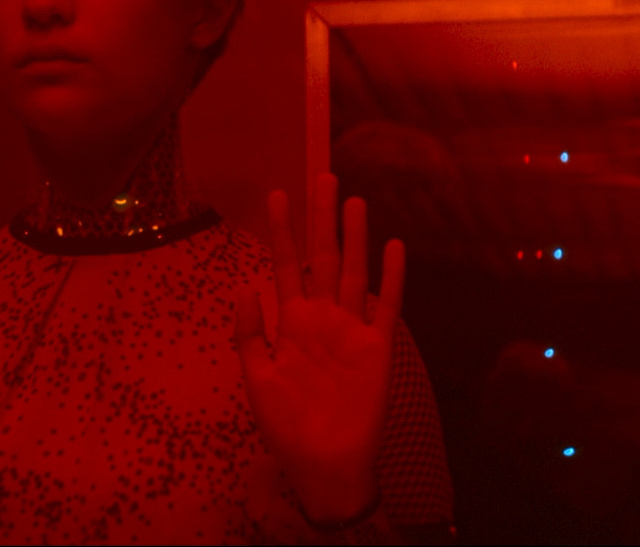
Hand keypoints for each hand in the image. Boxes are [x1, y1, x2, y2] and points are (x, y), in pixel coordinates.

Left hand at [234, 173, 404, 522]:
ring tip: (353, 200)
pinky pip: (385, 306)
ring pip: (354, 272)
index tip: (276, 194)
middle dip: (321, 218)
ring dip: (355, 237)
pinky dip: (390, 277)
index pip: (285, 265)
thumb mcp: (257, 378)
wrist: (322, 464)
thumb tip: (245, 288)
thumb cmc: (286, 426)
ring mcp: (352, 329)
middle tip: (322, 174)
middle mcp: (323, 317)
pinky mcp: (377, 348)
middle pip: (323, 256)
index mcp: (292, 322)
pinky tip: (393, 246)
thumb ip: (250, 334)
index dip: (281, 231)